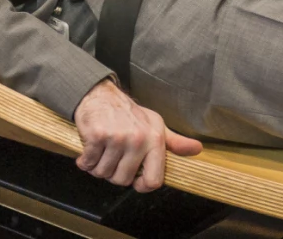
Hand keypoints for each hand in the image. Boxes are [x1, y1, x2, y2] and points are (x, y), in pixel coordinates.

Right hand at [72, 79, 201, 191]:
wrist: (102, 96)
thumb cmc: (131, 115)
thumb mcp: (156, 126)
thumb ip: (175, 142)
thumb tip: (197, 149)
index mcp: (156, 140)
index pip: (153, 180)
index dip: (141, 186)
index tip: (134, 180)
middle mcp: (138, 139)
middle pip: (122, 180)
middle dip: (114, 174)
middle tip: (114, 158)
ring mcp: (118, 138)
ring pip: (104, 174)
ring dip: (98, 167)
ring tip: (103, 152)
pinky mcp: (98, 136)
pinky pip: (88, 164)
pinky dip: (85, 161)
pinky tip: (90, 150)